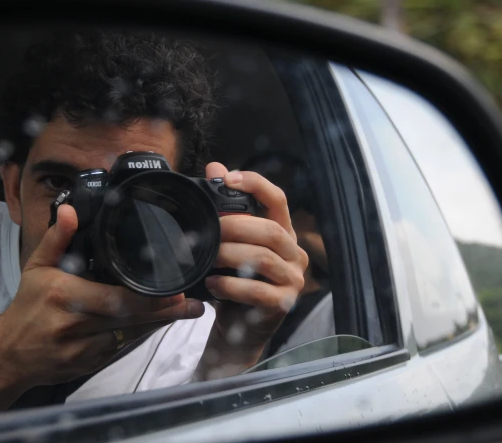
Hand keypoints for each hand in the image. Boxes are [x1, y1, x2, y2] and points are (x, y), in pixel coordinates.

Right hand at [0, 203, 205, 387]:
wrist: (10, 354)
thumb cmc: (27, 307)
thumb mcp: (36, 267)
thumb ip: (57, 239)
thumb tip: (69, 210)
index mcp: (66, 296)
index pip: (116, 298)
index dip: (148, 297)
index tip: (174, 288)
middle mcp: (77, 324)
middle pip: (130, 319)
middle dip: (165, 311)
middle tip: (192, 301)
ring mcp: (84, 348)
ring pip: (131, 336)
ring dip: (161, 323)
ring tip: (189, 310)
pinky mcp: (90, 364)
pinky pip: (123, 348)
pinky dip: (142, 334)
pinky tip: (161, 323)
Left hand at [195, 163, 307, 379]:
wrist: (238, 333)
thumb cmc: (234, 284)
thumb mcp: (228, 245)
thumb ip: (225, 209)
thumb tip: (214, 167)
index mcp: (283, 233)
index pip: (278, 200)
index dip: (256, 184)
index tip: (228, 178)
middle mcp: (294, 254)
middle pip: (270, 230)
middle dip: (235, 226)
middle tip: (207, 230)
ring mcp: (292, 280)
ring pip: (263, 259)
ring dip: (230, 256)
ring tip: (207, 259)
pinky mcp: (283, 304)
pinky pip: (258, 291)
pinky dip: (232, 285)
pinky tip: (213, 284)